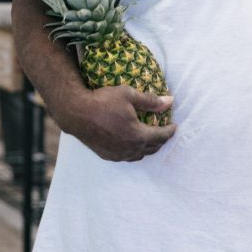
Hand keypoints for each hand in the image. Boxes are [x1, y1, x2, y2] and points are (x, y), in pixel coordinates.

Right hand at [60, 85, 175, 161]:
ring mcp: (118, 154)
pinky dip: (134, 151)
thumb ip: (151, 101)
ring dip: (148, 148)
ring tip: (151, 139)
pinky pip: (126, 157)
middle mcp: (130, 149)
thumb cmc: (103, 101)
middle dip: (161, 140)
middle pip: (152, 148)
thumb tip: (170, 101)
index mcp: (138, 135)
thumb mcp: (129, 95)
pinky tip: (132, 144)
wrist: (76, 113)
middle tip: (164, 132)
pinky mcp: (107, 155)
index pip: (161, 136)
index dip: (170, 131)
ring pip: (139, 155)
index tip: (175, 126)